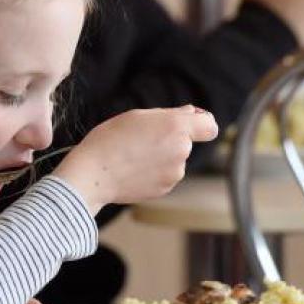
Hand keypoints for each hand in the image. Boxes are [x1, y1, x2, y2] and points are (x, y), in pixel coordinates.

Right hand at [53, 105, 218, 213]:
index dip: (201, 122)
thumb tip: (190, 113)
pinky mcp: (165, 189)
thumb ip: (169, 115)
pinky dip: (154, 172)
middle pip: (186, 142)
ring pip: (175, 160)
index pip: (210, 126)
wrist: (93, 174)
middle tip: (142, 138)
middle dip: (171, 139)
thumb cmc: (110, 140)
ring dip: (161, 157)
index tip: (188, 122)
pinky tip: (133, 169)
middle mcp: (181, 151)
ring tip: (134, 155)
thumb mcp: (137, 116)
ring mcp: (174, 173)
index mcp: (176, 127)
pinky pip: (165, 175)